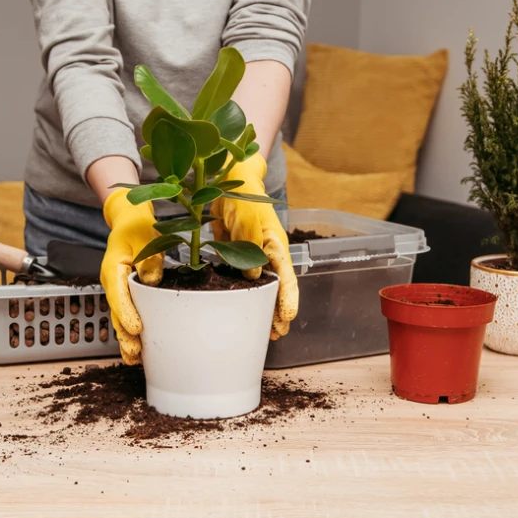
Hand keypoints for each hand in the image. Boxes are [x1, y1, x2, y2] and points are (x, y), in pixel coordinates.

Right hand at [101, 188, 162, 364]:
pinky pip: (123, 314)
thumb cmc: (138, 227)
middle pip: (116, 312)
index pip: (118, 295)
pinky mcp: (123, 293)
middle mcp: (111, 281)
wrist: (128, 220)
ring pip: (118, 317)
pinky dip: (128, 331)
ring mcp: (115, 289)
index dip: (126, 313)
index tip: (136, 329)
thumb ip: (149, 259)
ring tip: (134, 359)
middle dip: (124, 335)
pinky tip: (136, 349)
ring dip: (125, 338)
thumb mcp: (146, 237)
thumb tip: (152, 280)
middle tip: (135, 353)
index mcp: (113, 268)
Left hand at [210, 157, 298, 339]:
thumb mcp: (247, 215)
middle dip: (278, 312)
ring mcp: (252, 259)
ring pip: (260, 289)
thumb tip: (253, 275)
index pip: (286, 276)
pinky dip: (243, 297)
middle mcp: (267, 256)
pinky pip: (240, 282)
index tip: (287, 317)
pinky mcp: (237, 258)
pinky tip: (239, 311)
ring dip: (262, 309)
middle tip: (276, 334)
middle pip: (277, 289)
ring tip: (265, 332)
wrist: (229, 183)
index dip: (288, 298)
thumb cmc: (244, 196)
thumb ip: (250, 241)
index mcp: (275, 246)